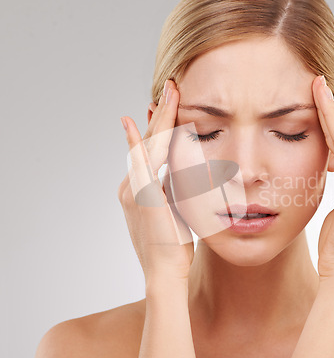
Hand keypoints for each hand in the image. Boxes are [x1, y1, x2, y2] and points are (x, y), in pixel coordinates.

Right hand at [118, 79, 193, 282]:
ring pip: (147, 146)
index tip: (168, 104)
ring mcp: (132, 189)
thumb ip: (171, 188)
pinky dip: (137, 141)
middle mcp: (131, 184)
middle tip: (171, 87)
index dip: (161, 125)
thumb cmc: (173, 244)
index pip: (152, 148)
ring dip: (159, 118)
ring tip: (170, 93)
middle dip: (161, 113)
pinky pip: (139, 163)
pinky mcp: (139, 196)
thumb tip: (178, 172)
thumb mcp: (174, 209)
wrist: (165, 271)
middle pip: (149, 141)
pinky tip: (133, 122)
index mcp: (140, 187)